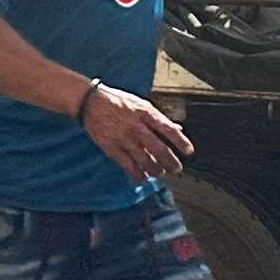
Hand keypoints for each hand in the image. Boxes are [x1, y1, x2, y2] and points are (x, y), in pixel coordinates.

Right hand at [77, 83, 193, 178]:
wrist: (90, 101)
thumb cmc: (118, 101)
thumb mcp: (141, 104)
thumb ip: (159, 118)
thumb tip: (177, 128)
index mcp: (145, 113)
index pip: (168, 129)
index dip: (181, 142)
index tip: (189, 151)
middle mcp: (136, 126)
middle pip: (159, 149)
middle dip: (171, 162)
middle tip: (177, 168)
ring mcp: (123, 138)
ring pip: (145, 160)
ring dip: (156, 170)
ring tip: (160, 172)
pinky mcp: (111, 147)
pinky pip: (127, 165)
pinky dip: (137, 174)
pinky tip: (143, 177)